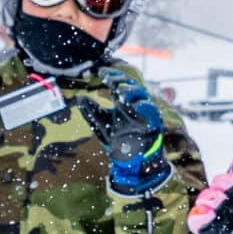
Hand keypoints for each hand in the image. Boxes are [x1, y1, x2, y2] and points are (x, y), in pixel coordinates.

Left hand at [89, 81, 172, 196]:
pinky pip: (151, 112)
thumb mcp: (100, 124)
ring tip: (121, 91)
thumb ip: (91, 111)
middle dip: (121, 81)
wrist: (129, 161)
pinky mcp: (152, 124)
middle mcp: (134, 105)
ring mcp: (144, 113)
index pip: (118, 83)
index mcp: (122, 102)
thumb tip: (80, 97)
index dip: (112, 75)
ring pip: (142, 96)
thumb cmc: (117, 140)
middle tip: (110, 80)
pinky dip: (146, 107)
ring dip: (132, 92)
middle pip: (130, 86)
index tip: (101, 72)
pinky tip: (136, 105)